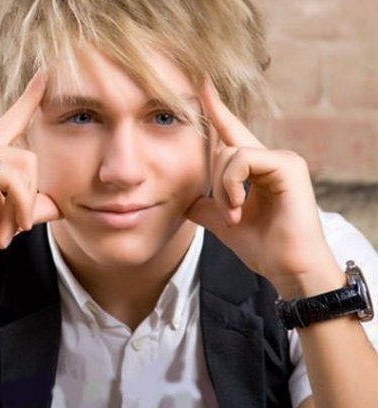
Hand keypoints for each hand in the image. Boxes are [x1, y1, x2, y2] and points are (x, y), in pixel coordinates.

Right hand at [0, 73, 61, 272]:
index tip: (45, 74)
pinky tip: (5, 227)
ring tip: (9, 232)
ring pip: (25, 165)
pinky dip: (17, 205)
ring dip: (23, 206)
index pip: (13, 120)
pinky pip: (13, 176)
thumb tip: (61, 204)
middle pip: (31, 156)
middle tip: (16, 229)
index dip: (30, 98)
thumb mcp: (12, 218)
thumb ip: (34, 205)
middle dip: (30, 198)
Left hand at [186, 80, 344, 298]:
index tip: (200, 82)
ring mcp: (281, 158)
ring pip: (229, 154)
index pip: (230, 131)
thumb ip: (204, 203)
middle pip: (221, 148)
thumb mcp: (223, 221)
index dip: (214, 107)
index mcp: (255, 167)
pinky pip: (242, 160)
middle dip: (214, 185)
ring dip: (222, 189)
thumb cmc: (263, 247)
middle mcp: (270, 157)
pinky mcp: (287, 165)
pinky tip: (239, 207)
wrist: (289, 269)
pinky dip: (232, 185)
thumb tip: (184, 198)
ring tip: (234, 215)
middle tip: (227, 215)